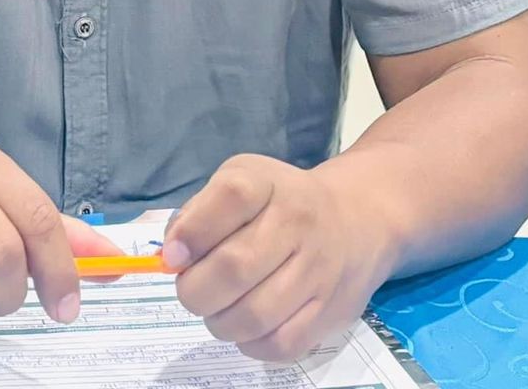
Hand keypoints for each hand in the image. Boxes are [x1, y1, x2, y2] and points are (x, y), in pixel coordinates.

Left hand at [163, 154, 394, 362]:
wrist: (356, 220)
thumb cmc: (282, 202)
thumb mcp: (241, 182)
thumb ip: (199, 213)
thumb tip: (172, 256)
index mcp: (269, 184)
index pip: (230, 197)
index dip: (192, 232)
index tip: (174, 255)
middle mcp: (299, 223)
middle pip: (234, 267)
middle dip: (195, 289)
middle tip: (194, 289)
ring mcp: (319, 271)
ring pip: (252, 315)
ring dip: (219, 321)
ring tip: (220, 308)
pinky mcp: (331, 312)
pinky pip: (279, 345)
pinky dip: (251, 343)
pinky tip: (248, 325)